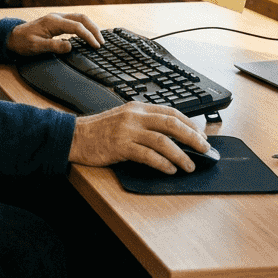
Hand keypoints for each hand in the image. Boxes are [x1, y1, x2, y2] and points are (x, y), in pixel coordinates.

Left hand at [6, 12, 102, 55]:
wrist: (11, 37)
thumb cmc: (22, 42)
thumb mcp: (36, 47)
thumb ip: (53, 46)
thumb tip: (70, 46)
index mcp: (53, 22)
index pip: (77, 27)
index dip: (88, 36)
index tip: (96, 46)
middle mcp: (56, 17)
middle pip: (82, 18)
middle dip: (94, 29)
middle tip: (102, 42)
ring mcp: (57, 18)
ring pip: (79, 18)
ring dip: (90, 27)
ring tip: (98, 39)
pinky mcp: (56, 22)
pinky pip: (75, 21)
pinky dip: (84, 27)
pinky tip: (88, 35)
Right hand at [67, 102, 208, 173]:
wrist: (74, 136)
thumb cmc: (99, 131)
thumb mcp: (124, 119)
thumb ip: (144, 123)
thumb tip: (172, 136)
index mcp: (137, 107)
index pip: (171, 112)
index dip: (190, 124)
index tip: (201, 135)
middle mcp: (134, 116)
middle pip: (171, 123)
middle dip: (192, 137)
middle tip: (204, 149)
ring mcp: (127, 131)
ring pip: (163, 140)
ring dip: (180, 154)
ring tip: (190, 165)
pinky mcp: (120, 146)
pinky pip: (147, 155)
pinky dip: (162, 163)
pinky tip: (169, 169)